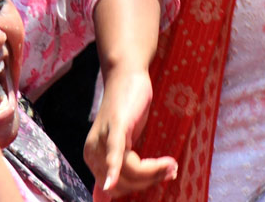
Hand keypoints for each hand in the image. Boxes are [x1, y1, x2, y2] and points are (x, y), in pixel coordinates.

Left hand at [85, 70, 176, 199]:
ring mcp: (103, 139)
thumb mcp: (122, 141)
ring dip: (153, 171)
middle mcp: (93, 152)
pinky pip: (116, 153)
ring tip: (172, 163)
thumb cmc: (127, 107)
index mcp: (93, 159)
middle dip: (151, 180)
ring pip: (130, 170)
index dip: (143, 186)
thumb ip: (117, 165)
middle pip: (125, 182)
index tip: (165, 179)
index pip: (118, 188)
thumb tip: (105, 197)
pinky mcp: (116, 125)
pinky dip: (115, 168)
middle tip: (171, 170)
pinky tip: (111, 183)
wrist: (126, 75)